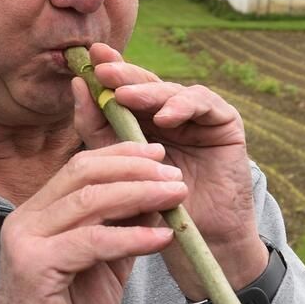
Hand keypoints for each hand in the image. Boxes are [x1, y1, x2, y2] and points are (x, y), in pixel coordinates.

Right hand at [0, 141, 187, 303]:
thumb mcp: (106, 263)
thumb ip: (125, 228)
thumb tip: (159, 196)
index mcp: (37, 213)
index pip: (79, 167)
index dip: (121, 156)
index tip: (159, 154)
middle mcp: (25, 220)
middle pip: (82, 173)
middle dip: (134, 169)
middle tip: (174, 174)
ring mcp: (24, 240)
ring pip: (89, 201)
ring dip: (140, 194)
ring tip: (176, 196)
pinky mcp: (32, 266)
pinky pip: (92, 242)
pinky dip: (131, 237)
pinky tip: (161, 238)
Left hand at [72, 43, 268, 300]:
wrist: (199, 244)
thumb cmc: (155, 211)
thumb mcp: (117, 168)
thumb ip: (98, 130)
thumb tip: (79, 87)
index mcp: (143, 120)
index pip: (123, 89)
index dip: (106, 72)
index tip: (83, 59)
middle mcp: (171, 112)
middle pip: (145, 84)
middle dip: (123, 74)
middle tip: (102, 69)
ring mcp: (198, 115)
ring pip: (170, 91)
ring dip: (147, 91)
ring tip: (125, 96)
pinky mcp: (225, 122)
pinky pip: (203, 103)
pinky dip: (182, 106)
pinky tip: (164, 117)